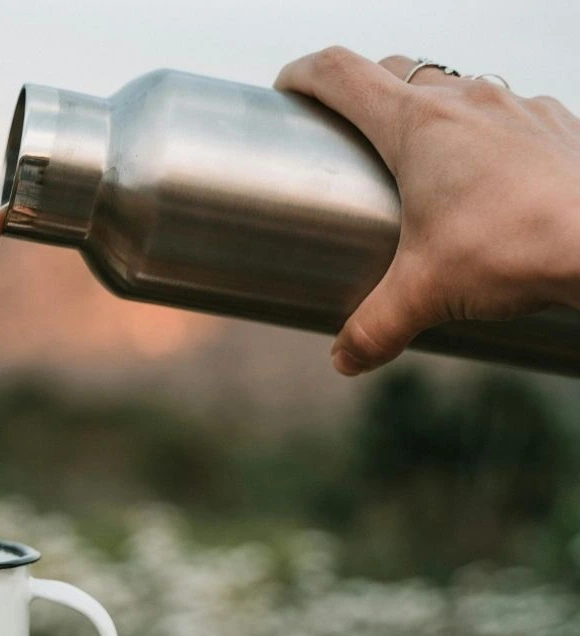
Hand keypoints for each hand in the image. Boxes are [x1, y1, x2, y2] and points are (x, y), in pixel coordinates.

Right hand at [275, 47, 579, 374]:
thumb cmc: (513, 249)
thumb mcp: (425, 296)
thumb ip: (374, 328)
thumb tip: (345, 359)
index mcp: (417, 125)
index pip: (342, 74)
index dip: (304, 75)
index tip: (287, 90)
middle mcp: (465, 101)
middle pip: (394, 72)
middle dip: (361, 96)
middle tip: (345, 136)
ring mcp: (515, 107)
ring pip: (454, 89)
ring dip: (426, 114)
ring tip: (418, 164)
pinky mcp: (553, 126)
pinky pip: (504, 114)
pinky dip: (481, 136)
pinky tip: (486, 180)